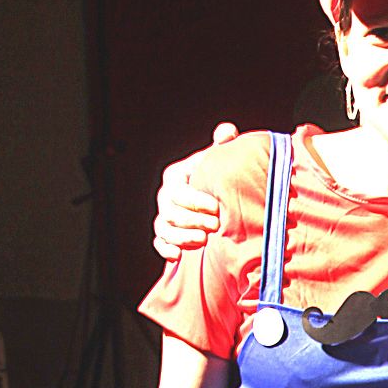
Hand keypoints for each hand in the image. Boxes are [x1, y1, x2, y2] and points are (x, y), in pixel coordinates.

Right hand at [152, 121, 237, 261]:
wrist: (214, 199)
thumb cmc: (215, 176)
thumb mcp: (218, 160)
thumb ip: (223, 145)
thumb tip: (228, 131)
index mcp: (175, 177)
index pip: (177, 189)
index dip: (195, 200)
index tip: (216, 206)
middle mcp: (165, 197)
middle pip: (169, 212)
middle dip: (192, 220)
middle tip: (216, 225)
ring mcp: (164, 217)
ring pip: (164, 229)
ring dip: (182, 237)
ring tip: (203, 240)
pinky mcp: (166, 235)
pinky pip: (159, 244)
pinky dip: (167, 250)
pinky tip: (179, 256)